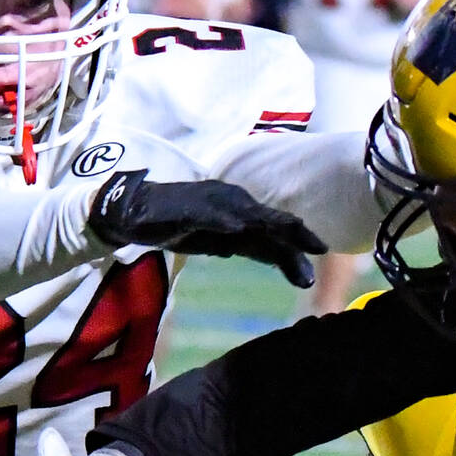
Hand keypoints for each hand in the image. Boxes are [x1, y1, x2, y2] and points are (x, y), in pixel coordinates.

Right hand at [88, 169, 325, 287]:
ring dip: (272, 231)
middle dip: (296, 238)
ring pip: (249, 217)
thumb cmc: (175, 223)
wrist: (134, 211)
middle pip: (270, 222)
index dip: (297, 242)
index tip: (321, 255)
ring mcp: (212, 203)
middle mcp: (232, 201)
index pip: (274, 228)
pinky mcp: (189, 208)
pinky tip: (239, 231)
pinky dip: (226, 222)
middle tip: (320, 250)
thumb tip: (263, 254)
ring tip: (295, 242)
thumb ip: (239, 245)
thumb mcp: (214, 240)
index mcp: (239, 209)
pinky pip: (211, 216)